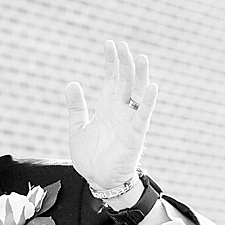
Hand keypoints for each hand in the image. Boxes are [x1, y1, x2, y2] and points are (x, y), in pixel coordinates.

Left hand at [61, 40, 156, 191]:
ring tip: (140, 58)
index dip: (111, 62)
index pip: (112, 78)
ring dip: (139, 76)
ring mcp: (129, 120)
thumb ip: (76, 107)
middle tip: (122, 45)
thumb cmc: (90, 157)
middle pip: (125, 81)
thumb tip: (72, 83)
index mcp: (107, 107)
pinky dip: (148, 101)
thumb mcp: (77, 127)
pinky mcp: (135, 134)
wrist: (98, 180)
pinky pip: (144, 115)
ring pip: (137, 93)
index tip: (109, 44)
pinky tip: (152, 86)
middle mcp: (120, 110)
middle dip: (124, 63)